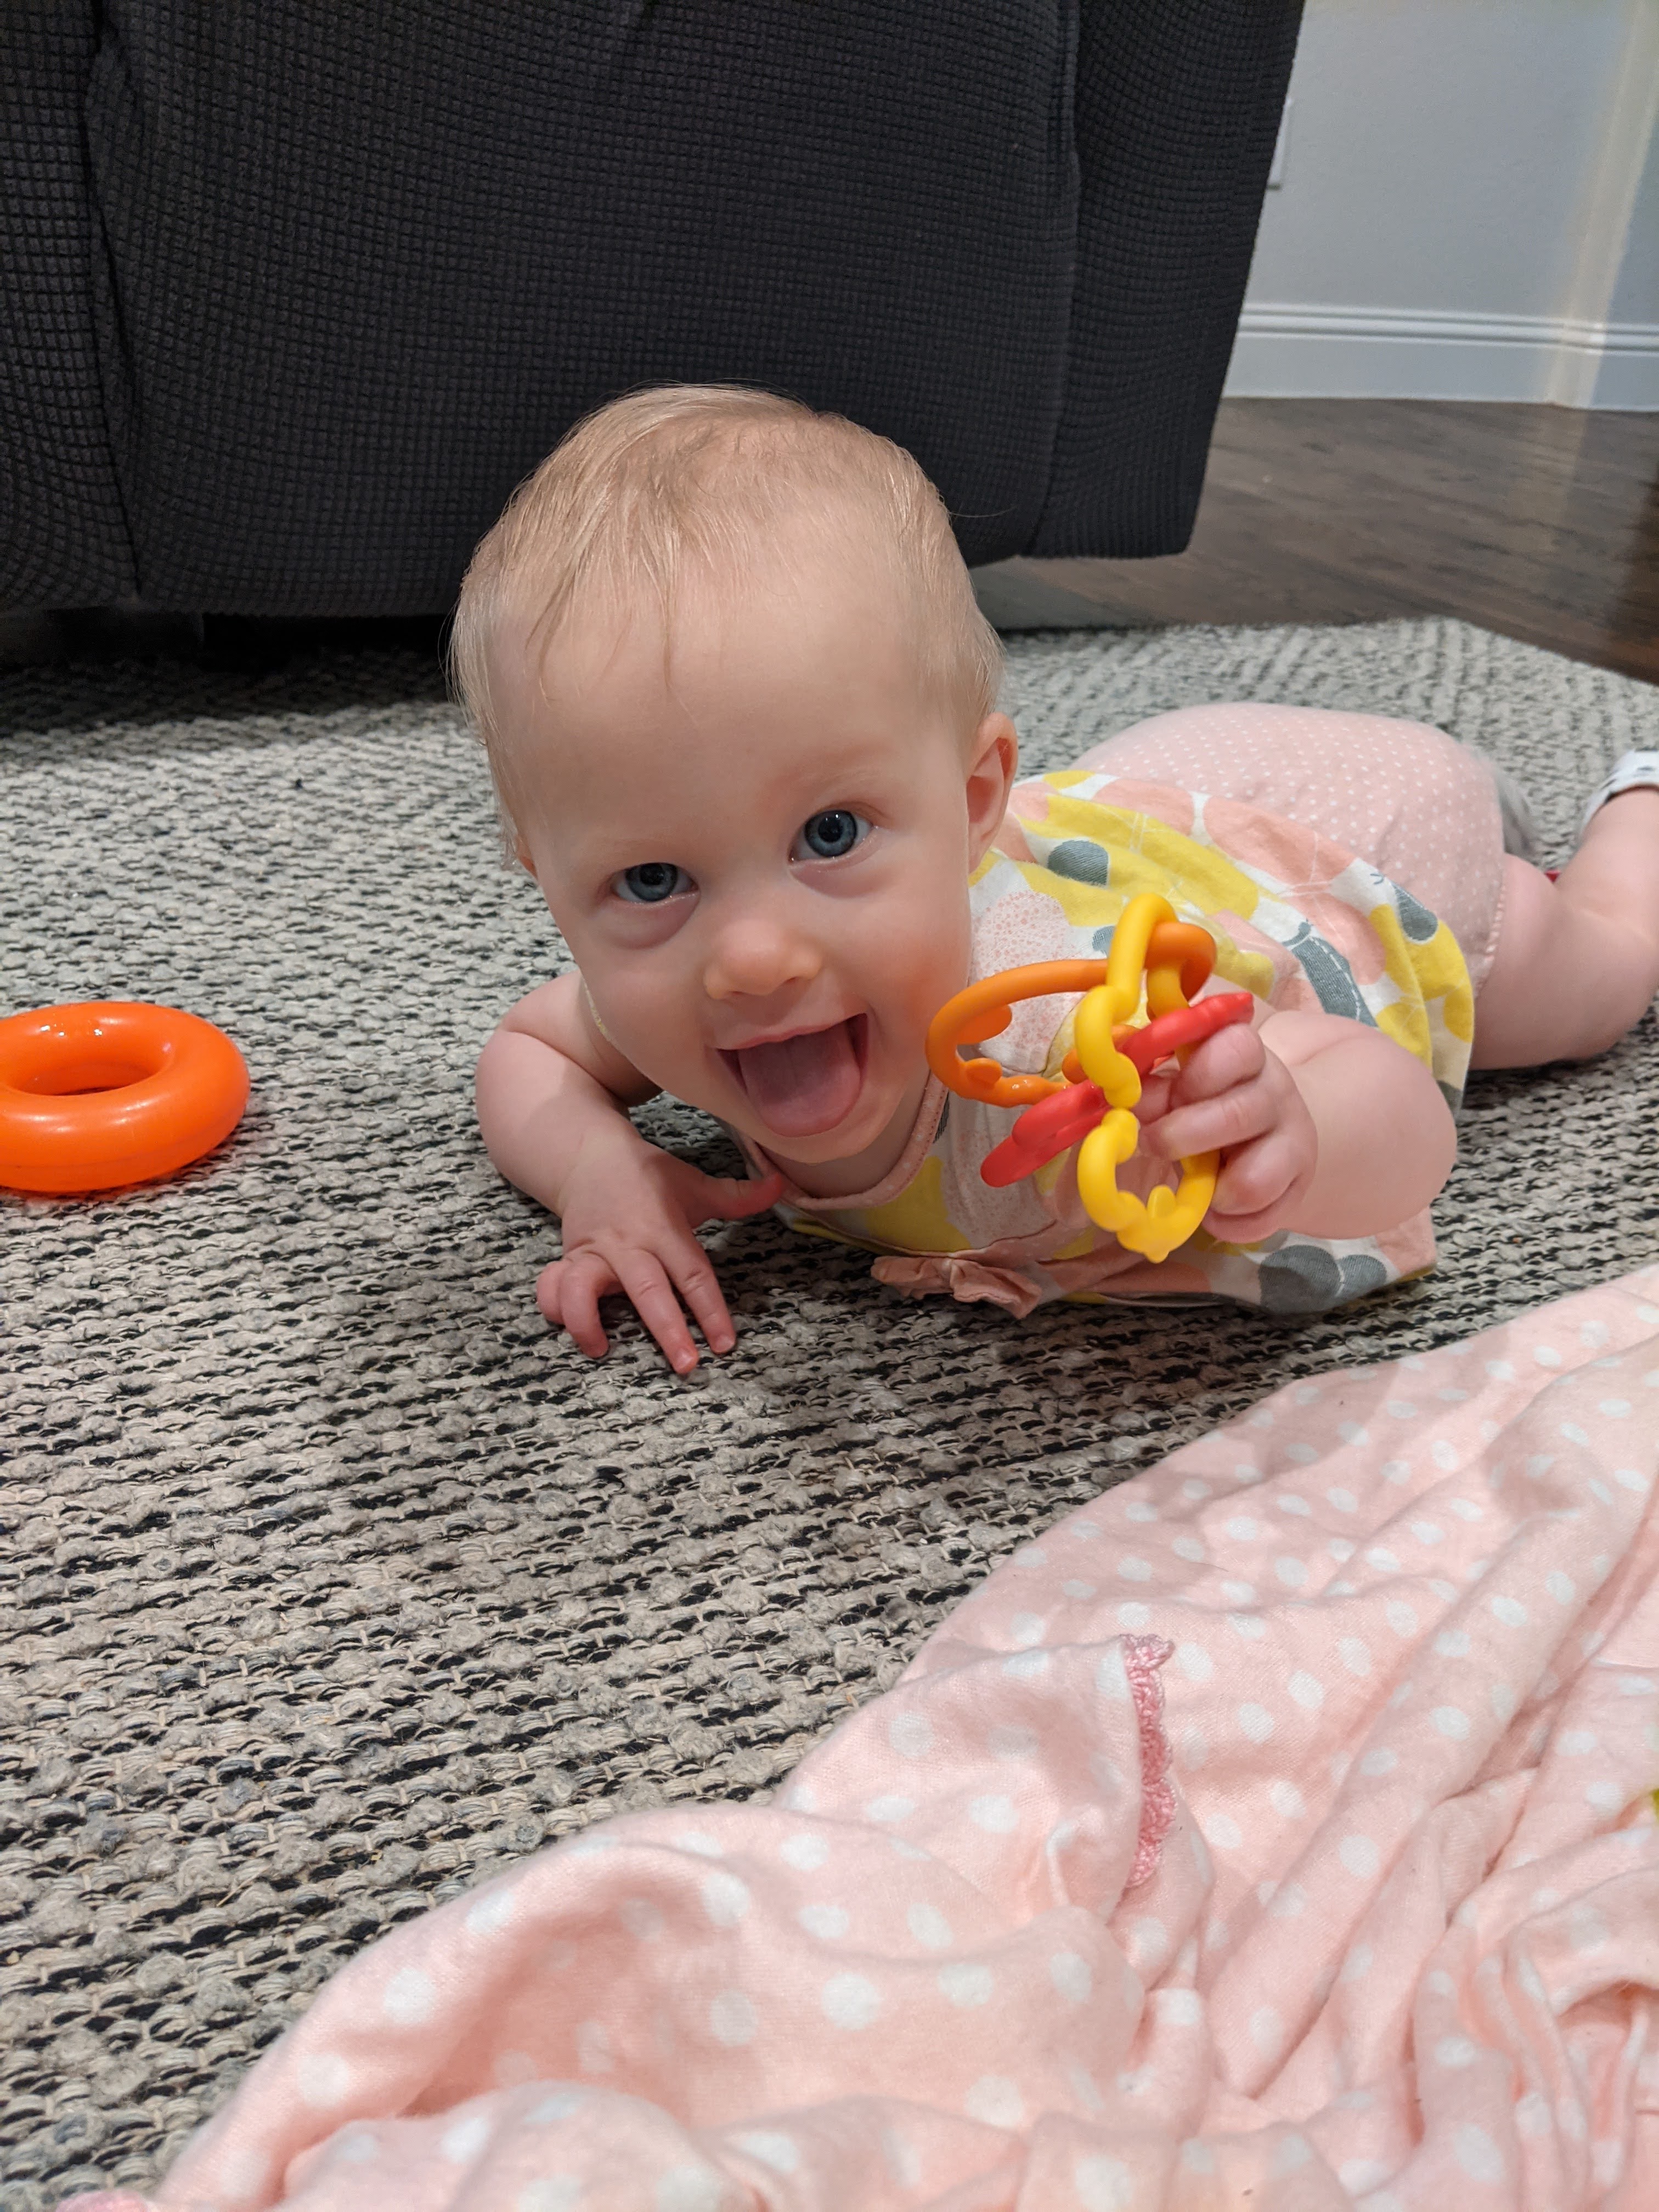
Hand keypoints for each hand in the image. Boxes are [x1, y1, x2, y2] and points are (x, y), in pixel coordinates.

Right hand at [537, 1130, 783, 1373]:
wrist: (589, 1153)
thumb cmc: (647, 1176)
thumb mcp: (693, 1184)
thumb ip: (737, 1196)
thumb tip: (780, 1185)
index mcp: (664, 1228)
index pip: (693, 1273)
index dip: (710, 1309)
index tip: (725, 1342)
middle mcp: (629, 1243)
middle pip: (647, 1290)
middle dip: (666, 1330)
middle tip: (686, 1365)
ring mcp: (593, 1252)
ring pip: (583, 1287)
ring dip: (587, 1320)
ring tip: (600, 1349)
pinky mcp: (569, 1258)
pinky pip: (553, 1285)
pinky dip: (555, 1305)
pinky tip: (568, 1325)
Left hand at [1134, 1020, 1316, 1241]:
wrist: (1267, 1132)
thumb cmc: (1208, 1102)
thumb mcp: (1183, 1086)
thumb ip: (1156, 1091)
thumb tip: (1126, 1103)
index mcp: (1244, 1055)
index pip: (1237, 1047)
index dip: (1197, 1075)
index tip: (1169, 1092)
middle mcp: (1276, 1093)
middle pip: (1237, 1116)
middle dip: (1180, 1137)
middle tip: (1153, 1144)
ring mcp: (1293, 1141)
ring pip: (1252, 1181)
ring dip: (1208, 1191)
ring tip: (1194, 1182)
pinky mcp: (1297, 1187)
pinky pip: (1258, 1220)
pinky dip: (1226, 1223)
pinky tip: (1212, 1207)